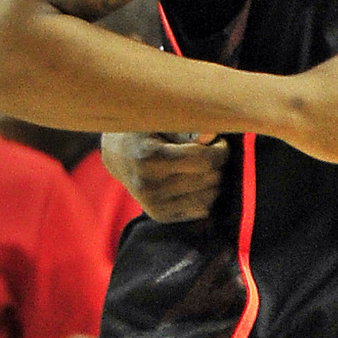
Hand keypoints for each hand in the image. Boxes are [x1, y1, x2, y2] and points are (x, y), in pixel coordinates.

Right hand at [102, 129, 230, 220]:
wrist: (118, 155)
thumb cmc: (145, 132)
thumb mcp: (162, 122)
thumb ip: (189, 129)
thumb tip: (212, 136)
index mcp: (149, 157)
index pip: (204, 160)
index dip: (220, 150)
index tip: (219, 142)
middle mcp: (150, 185)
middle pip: (208, 178)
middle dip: (217, 164)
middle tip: (210, 153)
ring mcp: (154, 204)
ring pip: (209, 196)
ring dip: (213, 180)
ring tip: (201, 167)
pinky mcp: (160, 215)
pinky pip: (201, 209)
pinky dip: (205, 195)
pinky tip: (194, 182)